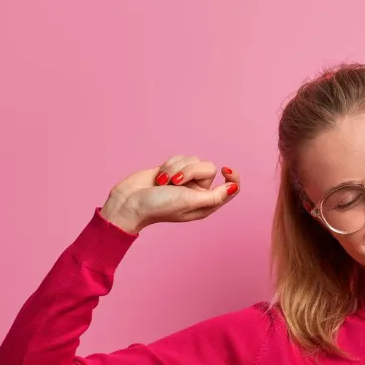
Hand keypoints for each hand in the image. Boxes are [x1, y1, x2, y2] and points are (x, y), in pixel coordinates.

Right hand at [99, 154, 240, 233]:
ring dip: (176, 168)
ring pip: (193, 160)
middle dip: (190, 170)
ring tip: (163, 182)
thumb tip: (234, 188)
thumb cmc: (159, 206)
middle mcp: (198, 192)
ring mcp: (185, 181)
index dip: (232, 177)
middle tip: (175, 183)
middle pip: (208, 168)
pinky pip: (180, 158)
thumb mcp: (189, 202)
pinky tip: (159, 177)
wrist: (130, 202)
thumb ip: (214, 196)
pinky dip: (169, 165)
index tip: (226, 168)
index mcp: (206, 204)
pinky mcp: (173, 171)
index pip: (230, 188)